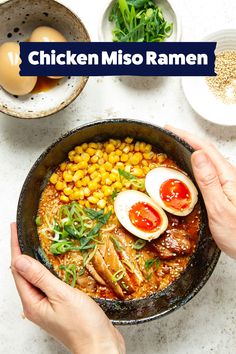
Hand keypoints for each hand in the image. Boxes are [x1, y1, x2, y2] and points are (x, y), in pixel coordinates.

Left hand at [10, 223, 124, 353]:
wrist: (100, 346)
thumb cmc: (83, 325)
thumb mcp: (61, 296)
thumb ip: (40, 277)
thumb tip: (19, 260)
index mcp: (32, 303)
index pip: (18, 270)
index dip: (16, 247)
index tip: (14, 228)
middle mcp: (36, 305)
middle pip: (24, 274)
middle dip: (22, 252)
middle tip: (22, 232)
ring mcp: (47, 307)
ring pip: (36, 278)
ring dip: (34, 260)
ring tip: (34, 243)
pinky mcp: (60, 307)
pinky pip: (48, 284)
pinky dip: (48, 270)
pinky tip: (54, 264)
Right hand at [165, 125, 235, 258]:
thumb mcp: (219, 208)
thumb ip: (209, 181)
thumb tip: (197, 155)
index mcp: (227, 176)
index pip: (204, 149)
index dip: (186, 136)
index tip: (169, 129)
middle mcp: (229, 176)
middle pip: (206, 151)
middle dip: (186, 139)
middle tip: (169, 136)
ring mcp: (228, 183)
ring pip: (207, 160)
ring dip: (190, 150)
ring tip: (175, 147)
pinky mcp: (225, 191)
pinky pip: (208, 172)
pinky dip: (195, 165)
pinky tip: (188, 169)